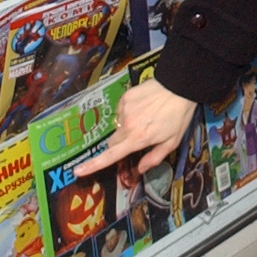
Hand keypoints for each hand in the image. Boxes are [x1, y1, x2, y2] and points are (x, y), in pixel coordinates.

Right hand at [75, 76, 197, 178]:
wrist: (179, 86)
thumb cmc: (178, 116)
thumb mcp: (172, 141)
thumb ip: (154, 158)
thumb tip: (140, 170)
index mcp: (137, 139)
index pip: (110, 156)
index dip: (93, 165)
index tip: (77, 170)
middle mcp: (126, 126)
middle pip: (112, 142)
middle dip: (120, 144)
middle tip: (138, 137)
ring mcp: (124, 110)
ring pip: (117, 125)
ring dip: (126, 126)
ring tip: (146, 117)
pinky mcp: (125, 97)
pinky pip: (121, 110)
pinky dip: (129, 112)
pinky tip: (143, 106)